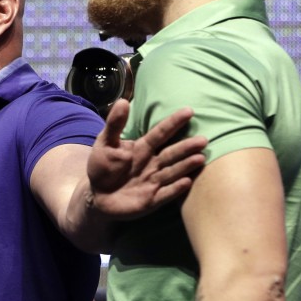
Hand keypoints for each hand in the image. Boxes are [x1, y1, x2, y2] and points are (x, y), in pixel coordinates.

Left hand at [86, 99, 206, 218]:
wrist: (97, 196)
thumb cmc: (103, 166)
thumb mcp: (105, 143)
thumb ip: (115, 124)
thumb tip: (122, 101)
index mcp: (142, 148)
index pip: (160, 133)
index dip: (173, 122)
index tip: (188, 111)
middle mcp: (152, 164)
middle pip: (171, 153)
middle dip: (186, 147)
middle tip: (203, 139)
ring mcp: (153, 182)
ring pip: (172, 172)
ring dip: (185, 166)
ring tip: (200, 158)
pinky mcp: (151, 200)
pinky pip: (165, 194)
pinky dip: (175, 189)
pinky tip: (187, 182)